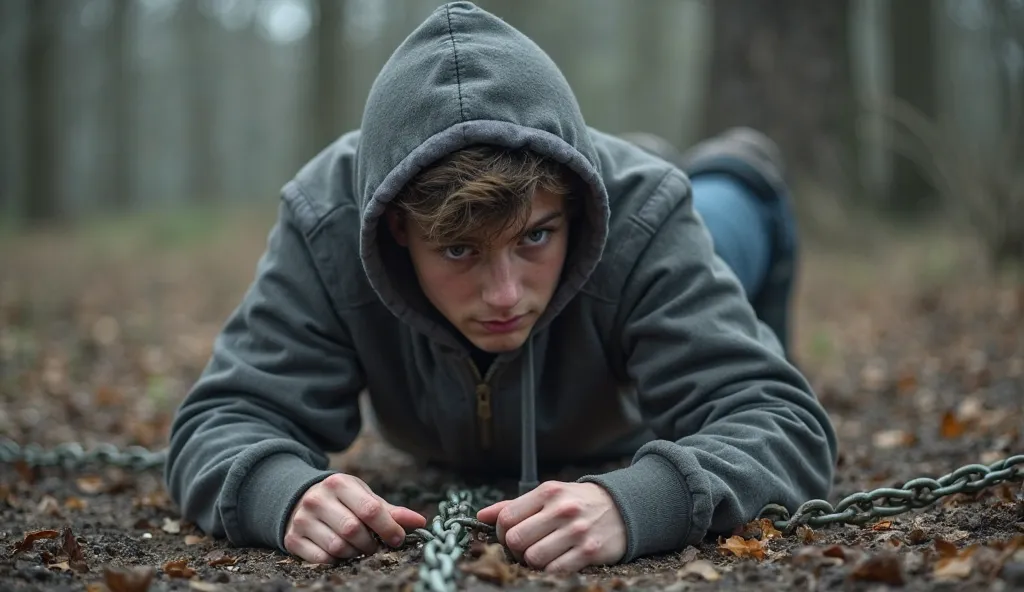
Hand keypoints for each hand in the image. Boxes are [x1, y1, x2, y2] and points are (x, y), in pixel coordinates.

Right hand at [284, 474, 425, 562]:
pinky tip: (341, 553)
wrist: (298, 499)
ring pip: (337, 547)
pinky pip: (321, 559)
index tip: (398, 538)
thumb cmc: (340, 499)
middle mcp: (317, 499)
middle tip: (375, 546)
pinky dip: (336, 561)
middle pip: (353, 530)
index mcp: (339, 483)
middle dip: (370, 544)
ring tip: (359, 548)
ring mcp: (302, 519)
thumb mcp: (363, 497)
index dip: (388, 528)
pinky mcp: (292, 538)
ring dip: (354, 553)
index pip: (370, 509)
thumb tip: (420, 521)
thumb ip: (390, 511)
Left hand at [476, 481, 625, 572]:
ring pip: (533, 558)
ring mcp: (576, 531)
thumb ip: (515, 505)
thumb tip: (481, 515)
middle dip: (515, 549)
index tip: (509, 535)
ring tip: (541, 554)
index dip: (500, 532)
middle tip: (525, 548)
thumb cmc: (578, 502)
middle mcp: (562, 509)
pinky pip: (555, 569)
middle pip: (515, 540)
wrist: (622, 507)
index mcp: (548, 492)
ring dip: (532, 561)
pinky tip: (556, 561)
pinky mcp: (590, 551)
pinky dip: (550, 569)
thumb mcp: (549, 495)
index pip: (506, 517)